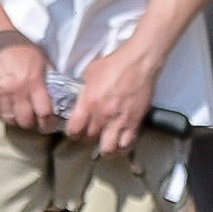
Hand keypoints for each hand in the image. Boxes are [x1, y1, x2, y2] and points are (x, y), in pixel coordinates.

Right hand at [0, 30, 55, 131]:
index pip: (44, 112)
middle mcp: (17, 90)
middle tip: (36, 123)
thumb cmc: (21, 48)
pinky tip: (8, 112)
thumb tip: (57, 95)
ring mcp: (0, 92)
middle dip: (33, 124)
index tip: (50, 125)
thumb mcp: (42, 61)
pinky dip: (2, 116)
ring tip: (21, 118)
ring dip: (17, 121)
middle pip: (25, 120)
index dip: (48, 123)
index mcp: (33, 82)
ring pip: (9, 119)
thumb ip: (48, 79)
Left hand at [64, 39, 160, 156]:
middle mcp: (102, 116)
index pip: (74, 130)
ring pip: (109, 148)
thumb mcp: (89, 75)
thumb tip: (81, 99)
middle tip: (90, 135)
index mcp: (88, 103)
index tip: (74, 131)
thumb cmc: (114, 64)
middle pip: (90, 139)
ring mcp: (120, 121)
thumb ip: (84, 91)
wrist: (140, 62)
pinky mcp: (136, 122)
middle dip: (88, 139)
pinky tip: (120, 145)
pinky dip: (123, 148)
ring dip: (105, 149)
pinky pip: (128, 143)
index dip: (72, 133)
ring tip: (105, 145)